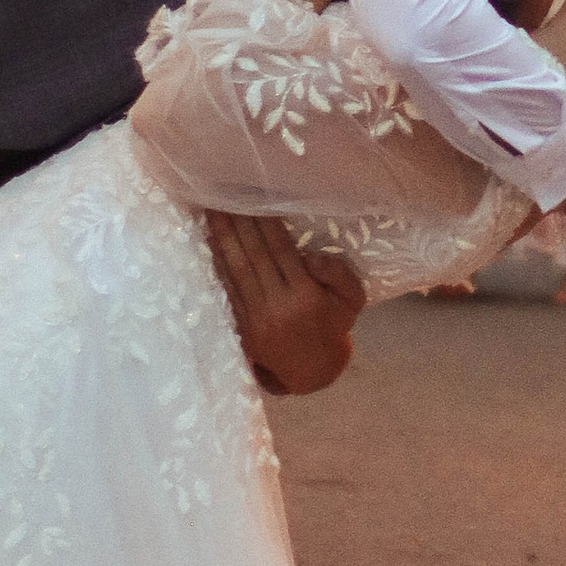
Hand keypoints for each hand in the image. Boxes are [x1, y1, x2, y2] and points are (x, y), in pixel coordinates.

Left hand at [204, 212, 363, 393]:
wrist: (313, 371)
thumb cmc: (334, 327)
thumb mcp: (353, 301)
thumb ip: (338, 274)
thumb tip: (310, 256)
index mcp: (305, 296)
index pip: (280, 250)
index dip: (264, 222)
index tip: (252, 196)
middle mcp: (277, 305)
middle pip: (254, 256)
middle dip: (238, 223)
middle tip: (223, 194)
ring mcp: (256, 317)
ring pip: (237, 270)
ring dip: (223, 238)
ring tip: (212, 211)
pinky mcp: (242, 325)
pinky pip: (229, 288)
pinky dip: (220, 263)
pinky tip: (213, 242)